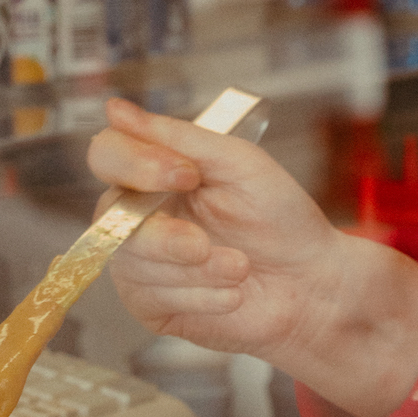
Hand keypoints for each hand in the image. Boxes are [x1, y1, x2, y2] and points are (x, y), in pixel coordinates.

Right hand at [87, 98, 417, 416]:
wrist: (309, 281)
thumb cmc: (278, 217)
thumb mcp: (237, 162)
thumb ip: (178, 137)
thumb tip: (116, 110)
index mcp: (154, 172)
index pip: (108, 155)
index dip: (138, 164)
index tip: (188, 174)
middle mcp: (137, 215)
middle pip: (109, 217)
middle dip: (165, 235)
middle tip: (205, 243)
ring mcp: (139, 263)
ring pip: (135, 263)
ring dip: (198, 269)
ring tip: (241, 267)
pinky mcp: (151, 306)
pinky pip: (156, 298)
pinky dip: (201, 295)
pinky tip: (232, 294)